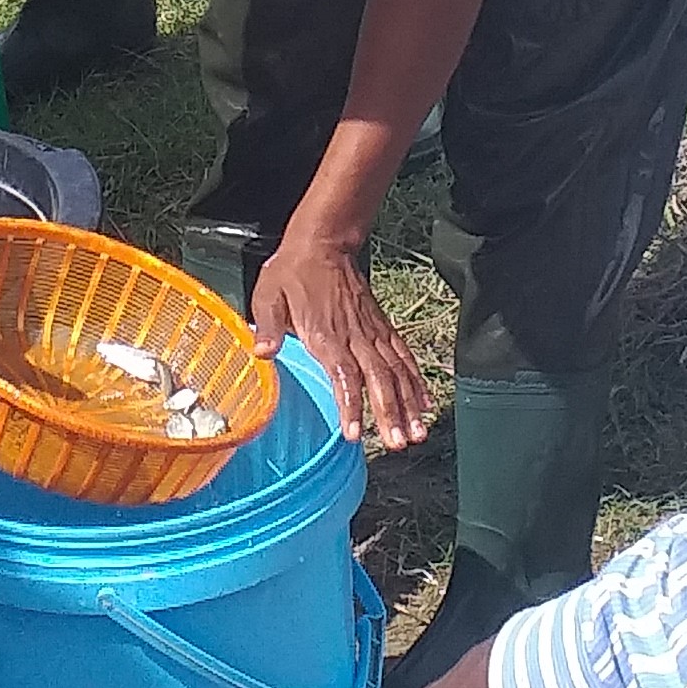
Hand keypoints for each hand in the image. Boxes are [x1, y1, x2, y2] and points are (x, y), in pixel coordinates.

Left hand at [249, 227, 434, 450]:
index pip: (343, 375)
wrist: (322, 244)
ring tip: (417, 433)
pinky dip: (415, 380)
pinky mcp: (381, 327)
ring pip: (396, 371)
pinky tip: (424, 402)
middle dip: (390, 413)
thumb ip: (268, 326)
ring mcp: (372, 332)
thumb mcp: (269, 294)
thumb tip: (261, 352)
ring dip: (408, 403)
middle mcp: (354, 336)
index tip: (355, 433)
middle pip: (377, 379)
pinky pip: (403, 356)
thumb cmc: (292, 272)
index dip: (351, 405)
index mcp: (325, 334)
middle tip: (398, 443)